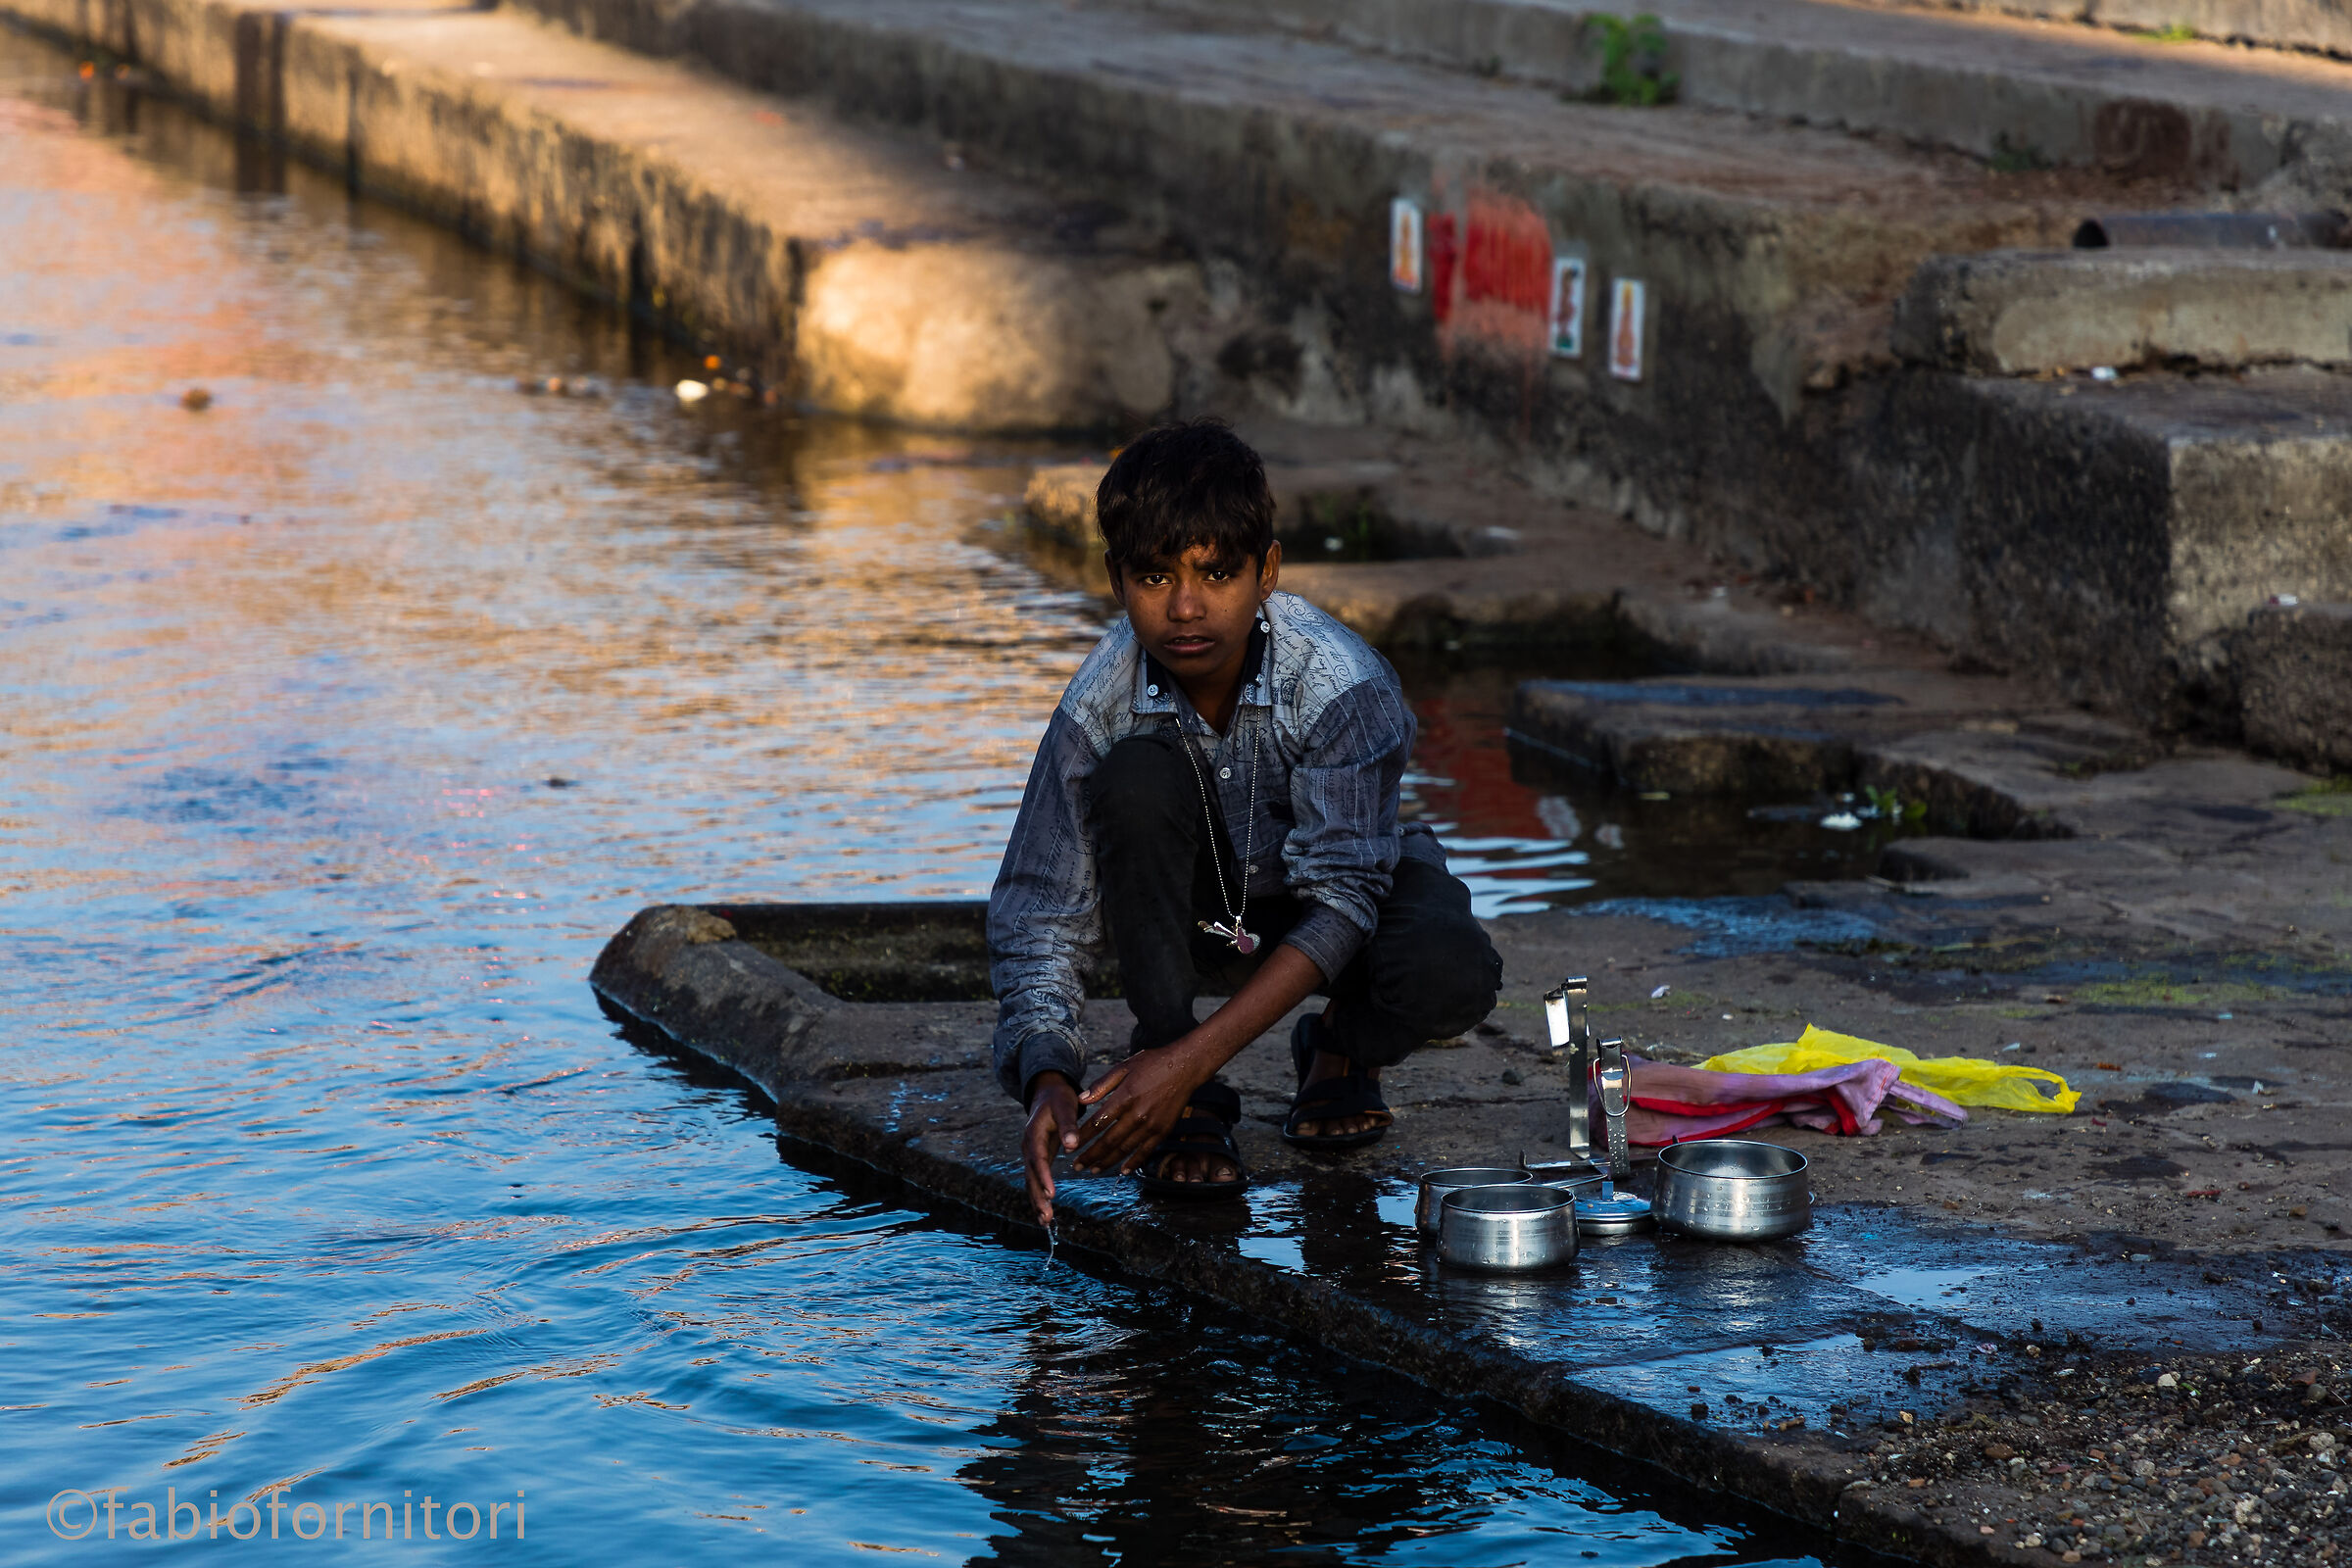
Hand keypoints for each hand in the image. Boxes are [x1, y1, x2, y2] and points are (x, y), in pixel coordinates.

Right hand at [1021, 1073, 1080, 1226]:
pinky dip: (1039, 1195)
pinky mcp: (1037, 1159)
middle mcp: (1028, 1146)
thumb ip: (1069, 1125)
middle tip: (1047, 1217)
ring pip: (1031, 1181)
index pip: (1038, 1158)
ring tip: (1046, 1222)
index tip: (1051, 1193)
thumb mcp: (1065, 1106)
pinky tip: (1045, 1212)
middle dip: (1038, 1197)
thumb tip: (1072, 1145)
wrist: (1047, 1093)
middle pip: (1031, 1175)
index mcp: (1033, 1134)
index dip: (1043, 1176)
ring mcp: (1031, 1154)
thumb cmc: (1058, 1099)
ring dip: (1037, 1201)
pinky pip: (1036, 1179)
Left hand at [1073, 1045, 1205, 1176]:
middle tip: (1077, 1166)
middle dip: (1090, 1155)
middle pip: (1109, 1141)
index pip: (1097, 1122)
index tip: (1070, 1147)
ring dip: (1107, 1162)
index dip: (1082, 1137)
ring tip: (1094, 1170)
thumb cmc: (1153, 1063)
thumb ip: (1102, 1085)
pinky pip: (1145, 1151)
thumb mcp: (1124, 1067)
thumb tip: (1081, 1100)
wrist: (1185, 1067)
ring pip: (1125, 1149)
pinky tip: (1123, 1171)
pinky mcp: (1163, 1130)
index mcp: (1125, 1097)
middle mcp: (1137, 1114)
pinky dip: (1134, 1163)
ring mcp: (1151, 1124)